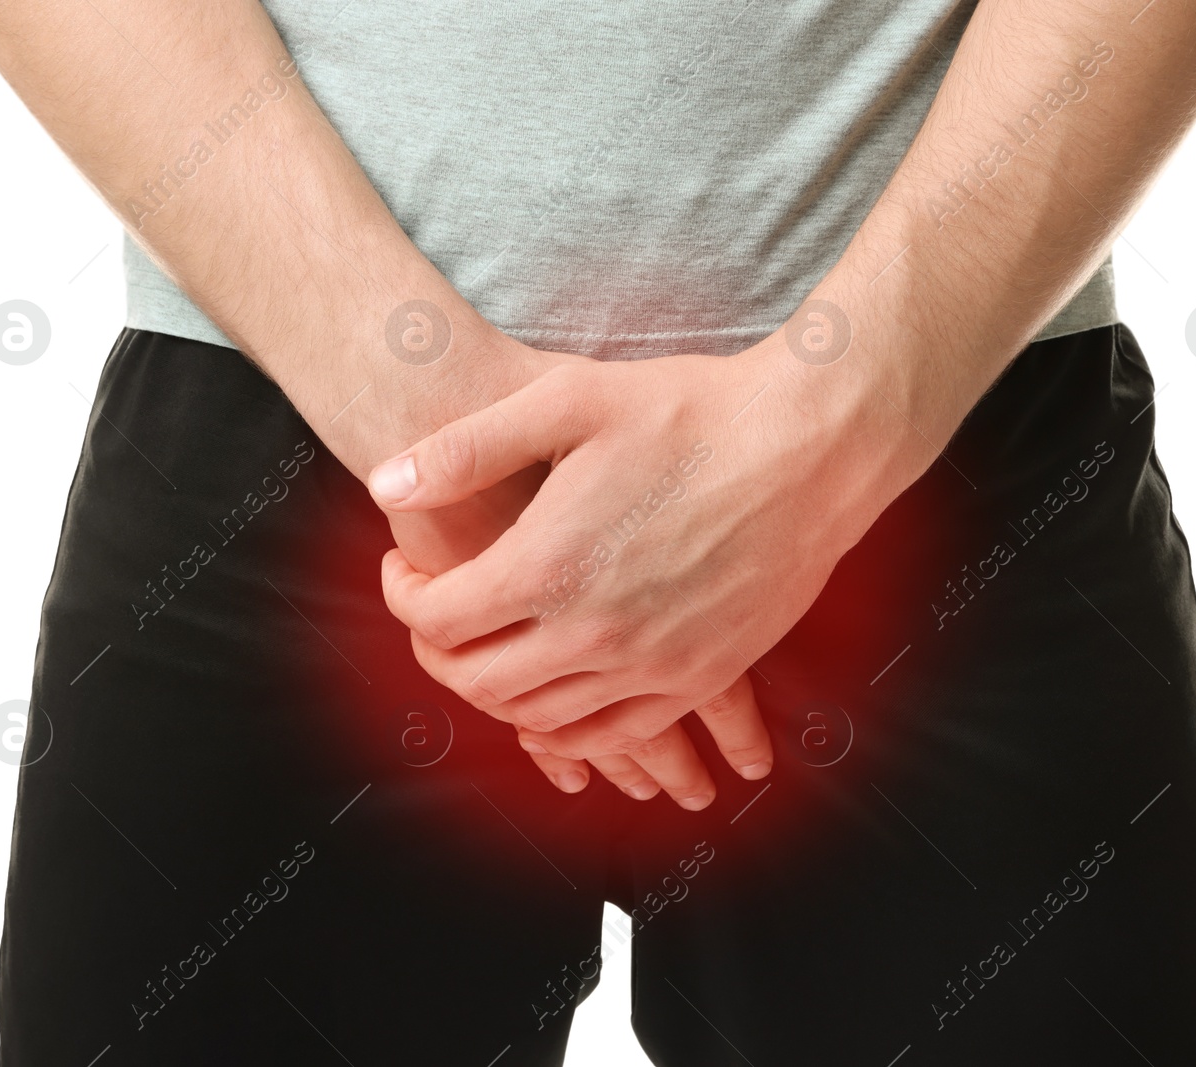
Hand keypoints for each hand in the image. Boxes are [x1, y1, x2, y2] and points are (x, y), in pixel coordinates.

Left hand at [369, 333, 918, 780]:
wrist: (811, 446)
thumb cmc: (693, 411)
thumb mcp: (569, 399)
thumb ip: (468, 448)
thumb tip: (384, 484)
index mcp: (550, 565)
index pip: (436, 619)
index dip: (403, 595)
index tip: (406, 568)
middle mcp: (595, 631)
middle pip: (476, 680)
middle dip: (435, 652)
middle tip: (436, 613)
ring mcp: (652, 664)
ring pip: (538, 717)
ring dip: (494, 691)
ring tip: (490, 645)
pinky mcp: (700, 677)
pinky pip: (613, 732)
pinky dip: (565, 729)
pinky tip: (553, 697)